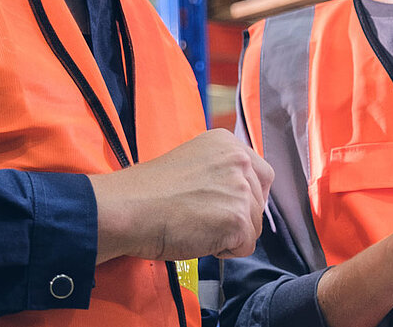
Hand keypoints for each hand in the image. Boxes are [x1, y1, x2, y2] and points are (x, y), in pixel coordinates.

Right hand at [88, 128, 273, 263]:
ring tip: (197, 225)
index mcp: (227, 142)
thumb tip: (240, 194)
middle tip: (204, 217)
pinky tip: (200, 236)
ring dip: (230, 234)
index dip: (243, 195)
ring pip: (254, 225)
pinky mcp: (238, 218)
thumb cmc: (152, 190)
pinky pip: (246, 246)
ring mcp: (240, 187)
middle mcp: (239, 159)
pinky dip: (225, 250)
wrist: (132, 207)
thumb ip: (222, 171)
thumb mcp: (195, 163)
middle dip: (237, 216)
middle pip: (258, 201)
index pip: (260, 174)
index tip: (221, 204)